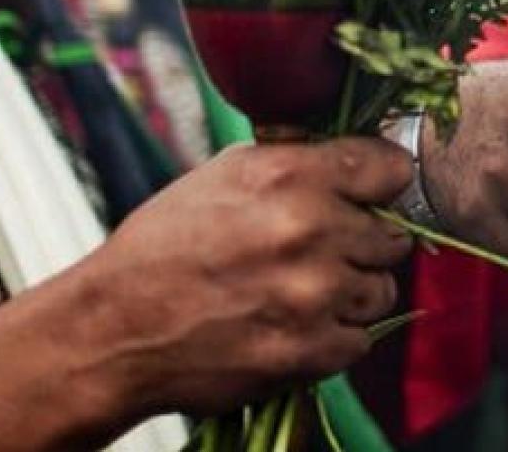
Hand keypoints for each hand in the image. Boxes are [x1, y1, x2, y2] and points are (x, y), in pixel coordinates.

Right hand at [0, 138, 414, 450]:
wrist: (115, 329)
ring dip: (349, 294)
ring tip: (297, 293)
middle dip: (360, 244)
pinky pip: (359, 339)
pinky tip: (290, 325)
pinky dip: (332, 337)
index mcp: (291, 177)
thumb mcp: (225, 175)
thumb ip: (299, 161)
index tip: (370, 194)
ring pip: (380, 291)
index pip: (391, 168)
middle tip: (315, 253)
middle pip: (393, 236)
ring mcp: (314, 296)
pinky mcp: (310, 351)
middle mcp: (310, 231)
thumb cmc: (165, 246)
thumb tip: (362, 156)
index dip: (382, 183)